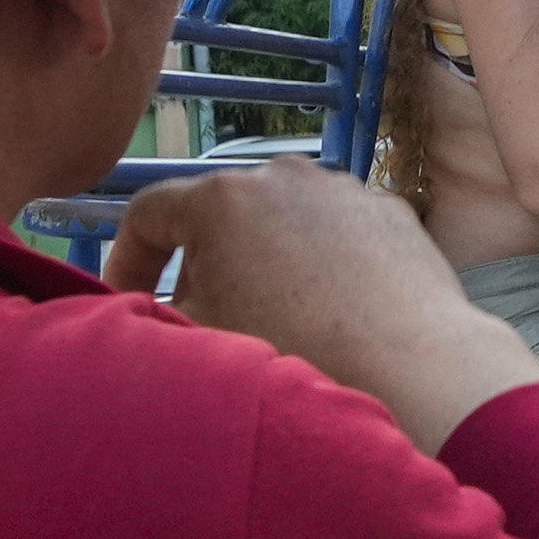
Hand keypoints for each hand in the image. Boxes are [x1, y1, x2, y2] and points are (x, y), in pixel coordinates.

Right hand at [117, 162, 538, 454]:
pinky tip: (334, 310)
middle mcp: (280, 174)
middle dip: (201, 261)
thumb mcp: (200, 332)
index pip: (148, 214)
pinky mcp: (390, 210)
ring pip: (281, 221)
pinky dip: (323, 263)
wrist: (411, 364)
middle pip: (218, 214)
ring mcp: (342, 187)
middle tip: (202, 316)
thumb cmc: (292, 349)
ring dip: (265, 259)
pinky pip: (336, 234)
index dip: (127, 260)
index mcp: (220, 197)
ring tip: (275, 315)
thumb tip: (165, 301)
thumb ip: (162, 307)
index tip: (126, 299)